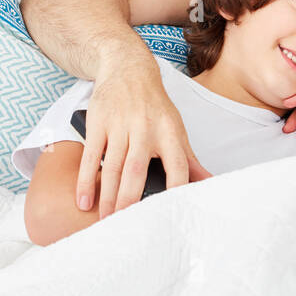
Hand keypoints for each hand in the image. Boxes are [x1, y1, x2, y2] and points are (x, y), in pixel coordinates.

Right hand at [80, 60, 212, 217]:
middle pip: (137, 170)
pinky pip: (90, 156)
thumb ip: (190, 161)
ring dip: (108, 196)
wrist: (129, 69)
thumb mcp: (177, 130)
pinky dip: (86, 180)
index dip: (177, 188)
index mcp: (170, 132)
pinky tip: (85, 201)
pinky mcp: (98, 124)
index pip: (178, 165)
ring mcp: (120, 126)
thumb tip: (210, 184)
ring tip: (106, 221)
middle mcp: (145, 129)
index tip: (171, 212)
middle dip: (130, 200)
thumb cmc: (156, 107)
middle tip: (126, 226)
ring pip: (112, 167)